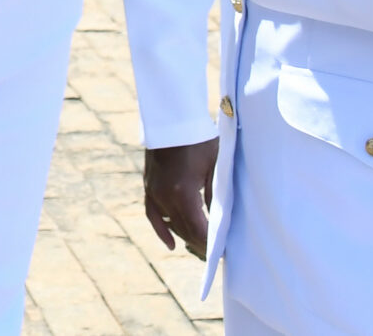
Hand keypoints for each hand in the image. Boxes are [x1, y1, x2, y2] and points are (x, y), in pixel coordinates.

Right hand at [143, 139, 215, 257]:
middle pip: (184, 231)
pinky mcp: (148, 186)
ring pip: (171, 224)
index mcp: (183, 193)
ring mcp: (154, 192)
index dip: (211, 244)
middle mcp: (165, 196)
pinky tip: (171, 244)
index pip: (198, 230)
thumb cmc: (198, 140)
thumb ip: (215, 197)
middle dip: (201, 244)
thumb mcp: (213, 168)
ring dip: (187, 237)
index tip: (224, 253)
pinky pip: (153, 215)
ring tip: (203, 247)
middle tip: (218, 253)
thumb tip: (221, 223)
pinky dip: (162, 230)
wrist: (171, 118)